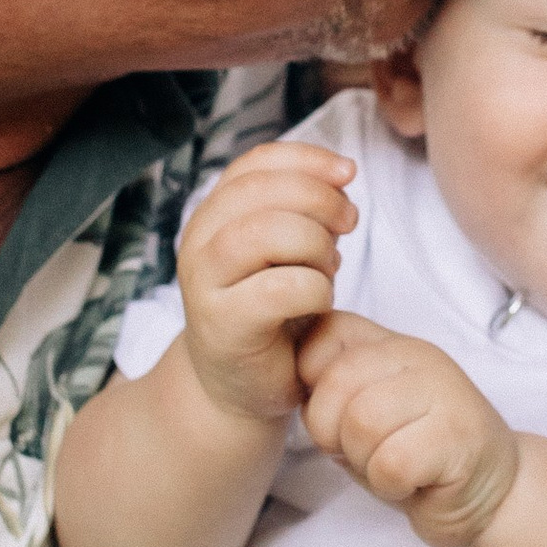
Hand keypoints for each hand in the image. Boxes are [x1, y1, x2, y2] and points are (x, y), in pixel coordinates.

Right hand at [175, 141, 356, 427]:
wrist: (238, 387)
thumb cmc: (270, 313)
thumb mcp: (287, 249)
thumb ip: (304, 209)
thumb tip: (343, 174)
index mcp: (214, 214)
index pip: (255, 163)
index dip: (306, 159)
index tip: (348, 172)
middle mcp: (198, 242)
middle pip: (260, 192)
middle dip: (319, 199)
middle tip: (348, 224)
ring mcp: (204, 284)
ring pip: (264, 234)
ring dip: (314, 244)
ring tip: (328, 266)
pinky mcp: (222, 325)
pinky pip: (279, 289)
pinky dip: (315, 288)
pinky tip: (320, 301)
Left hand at [298, 312, 520, 546]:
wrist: (491, 492)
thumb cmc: (416, 453)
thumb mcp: (366, 413)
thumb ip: (333, 388)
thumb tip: (295, 376)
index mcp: (390, 344)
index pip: (323, 335)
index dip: (312, 387)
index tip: (336, 417)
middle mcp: (418, 356)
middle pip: (336, 384)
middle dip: (332, 433)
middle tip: (362, 452)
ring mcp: (444, 391)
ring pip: (362, 423)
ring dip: (364, 462)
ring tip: (391, 466)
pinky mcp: (459, 437)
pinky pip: (392, 463)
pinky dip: (391, 485)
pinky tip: (414, 482)